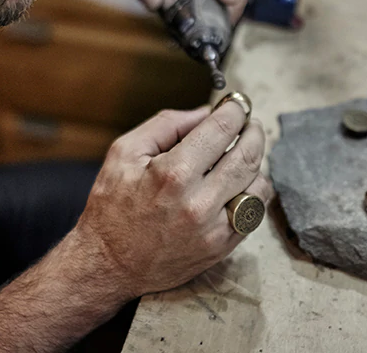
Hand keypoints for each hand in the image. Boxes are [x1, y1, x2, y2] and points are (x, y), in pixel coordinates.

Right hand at [74, 104, 273, 297]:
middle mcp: (199, 202)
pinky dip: (252, 193)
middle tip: (249, 123)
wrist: (108, 264)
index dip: (235, 110)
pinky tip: (238, 184)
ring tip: (242, 154)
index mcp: (174, 173)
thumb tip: (206, 112)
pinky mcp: (221, 247)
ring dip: (256, 164)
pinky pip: (255, 213)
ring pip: (258, 185)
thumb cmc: (112, 206)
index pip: (222, 129)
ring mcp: (214, 229)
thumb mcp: (125, 153)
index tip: (236, 103)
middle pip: (248, 155)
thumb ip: (167, 125)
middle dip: (253, 131)